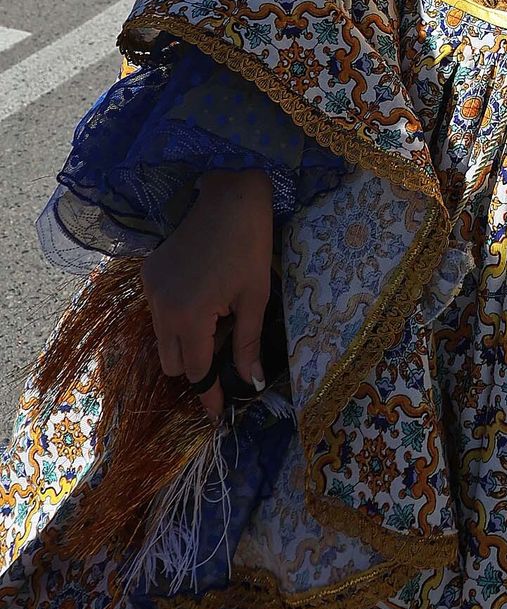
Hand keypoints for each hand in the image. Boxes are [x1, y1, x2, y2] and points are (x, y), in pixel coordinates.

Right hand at [141, 168, 273, 421]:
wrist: (228, 193)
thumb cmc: (249, 244)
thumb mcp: (255, 296)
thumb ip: (247, 343)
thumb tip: (252, 381)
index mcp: (190, 317)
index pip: (195, 373)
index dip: (209, 394)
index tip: (218, 415)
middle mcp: (161, 308)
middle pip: (173, 362)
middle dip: (197, 365)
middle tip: (226, 348)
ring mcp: (151, 290)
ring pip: (163, 338)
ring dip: (186, 340)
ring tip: (218, 317)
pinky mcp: (149, 273)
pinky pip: (159, 312)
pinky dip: (177, 316)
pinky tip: (203, 295)